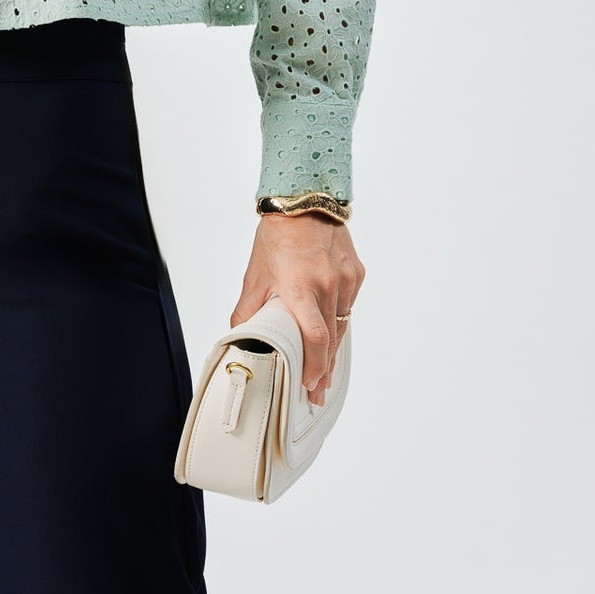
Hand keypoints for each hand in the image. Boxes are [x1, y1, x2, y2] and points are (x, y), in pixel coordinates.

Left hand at [231, 214, 364, 406]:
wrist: (304, 201)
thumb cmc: (277, 235)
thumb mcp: (255, 274)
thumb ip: (248, 309)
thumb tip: (239, 336)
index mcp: (300, 287)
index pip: (314, 338)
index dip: (314, 366)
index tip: (308, 384)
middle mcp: (327, 285)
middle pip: (331, 340)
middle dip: (324, 370)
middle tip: (317, 392)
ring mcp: (345, 279)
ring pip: (341, 325)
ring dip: (333, 351)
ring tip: (324, 373)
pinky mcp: (356, 273)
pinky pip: (348, 306)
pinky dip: (339, 321)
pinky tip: (331, 335)